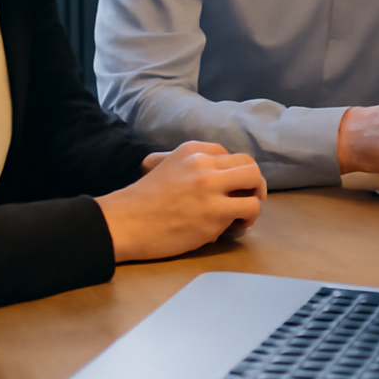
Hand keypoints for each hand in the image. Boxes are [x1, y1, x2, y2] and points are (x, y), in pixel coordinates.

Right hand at [97, 141, 266, 261]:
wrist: (124, 223)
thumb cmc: (140, 201)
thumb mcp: (161, 165)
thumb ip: (188, 165)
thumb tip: (213, 174)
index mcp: (191, 151)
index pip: (229, 155)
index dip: (233, 174)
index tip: (227, 189)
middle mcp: (203, 164)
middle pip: (248, 164)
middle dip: (253, 183)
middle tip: (247, 199)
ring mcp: (210, 187)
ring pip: (255, 182)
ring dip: (254, 200)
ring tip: (242, 216)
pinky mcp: (214, 213)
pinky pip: (249, 209)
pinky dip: (247, 219)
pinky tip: (235, 227)